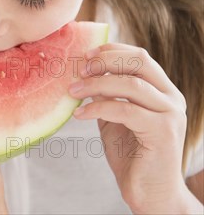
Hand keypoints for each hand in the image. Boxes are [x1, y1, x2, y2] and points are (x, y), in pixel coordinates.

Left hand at [69, 43, 187, 212]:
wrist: (149, 192)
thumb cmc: (130, 155)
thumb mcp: (114, 117)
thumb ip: (105, 95)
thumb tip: (83, 71)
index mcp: (161, 90)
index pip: (139, 56)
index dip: (110, 50)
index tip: (84, 54)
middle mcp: (171, 97)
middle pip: (139, 61)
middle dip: (104, 60)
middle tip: (79, 70)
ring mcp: (170, 113)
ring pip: (130, 84)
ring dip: (95, 84)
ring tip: (72, 91)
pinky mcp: (163, 131)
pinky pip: (125, 110)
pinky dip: (97, 108)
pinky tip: (79, 114)